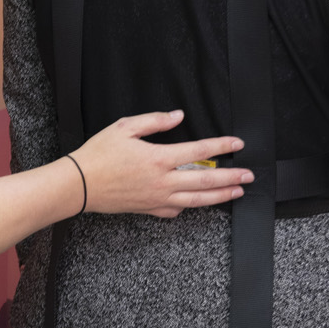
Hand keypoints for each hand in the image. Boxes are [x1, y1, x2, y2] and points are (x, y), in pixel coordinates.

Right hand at [74, 112, 251, 218]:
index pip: (199, 152)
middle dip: (231, 178)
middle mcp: (162, 181)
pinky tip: (197, 205)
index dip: (221, 146)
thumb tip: (178, 116)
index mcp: (159, 158)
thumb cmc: (98, 155)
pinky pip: (174, 211)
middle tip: (249, 176)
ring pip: (196, 200)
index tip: (237, 143)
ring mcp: (157, 198)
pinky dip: (189, 208)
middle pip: (205, 181)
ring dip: (219, 197)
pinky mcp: (148, 209)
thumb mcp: (125, 127)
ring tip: (236, 193)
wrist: (79, 185)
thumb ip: (154, 121)